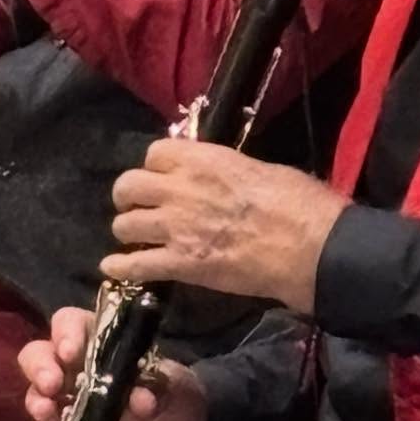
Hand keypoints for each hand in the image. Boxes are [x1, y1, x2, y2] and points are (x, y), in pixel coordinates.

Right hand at [19, 307, 207, 420]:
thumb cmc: (173, 397)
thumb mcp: (174, 388)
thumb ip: (159, 388)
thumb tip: (141, 400)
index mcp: (100, 342)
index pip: (70, 323)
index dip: (66, 333)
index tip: (71, 353)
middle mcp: (74, 366)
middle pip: (40, 354)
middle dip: (41, 367)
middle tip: (53, 385)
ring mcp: (65, 400)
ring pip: (35, 391)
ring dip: (36, 400)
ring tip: (47, 413)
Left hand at [106, 139, 345, 313]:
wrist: (307, 246)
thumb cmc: (297, 202)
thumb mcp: (260, 169)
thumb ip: (225, 171)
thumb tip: (218, 178)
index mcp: (202, 160)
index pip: (154, 153)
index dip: (155, 166)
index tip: (163, 177)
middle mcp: (180, 189)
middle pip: (128, 186)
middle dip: (129, 196)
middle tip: (139, 205)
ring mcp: (176, 228)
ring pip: (125, 225)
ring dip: (129, 230)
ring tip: (136, 237)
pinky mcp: (180, 264)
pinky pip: (135, 265)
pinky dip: (121, 267)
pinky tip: (112, 267)